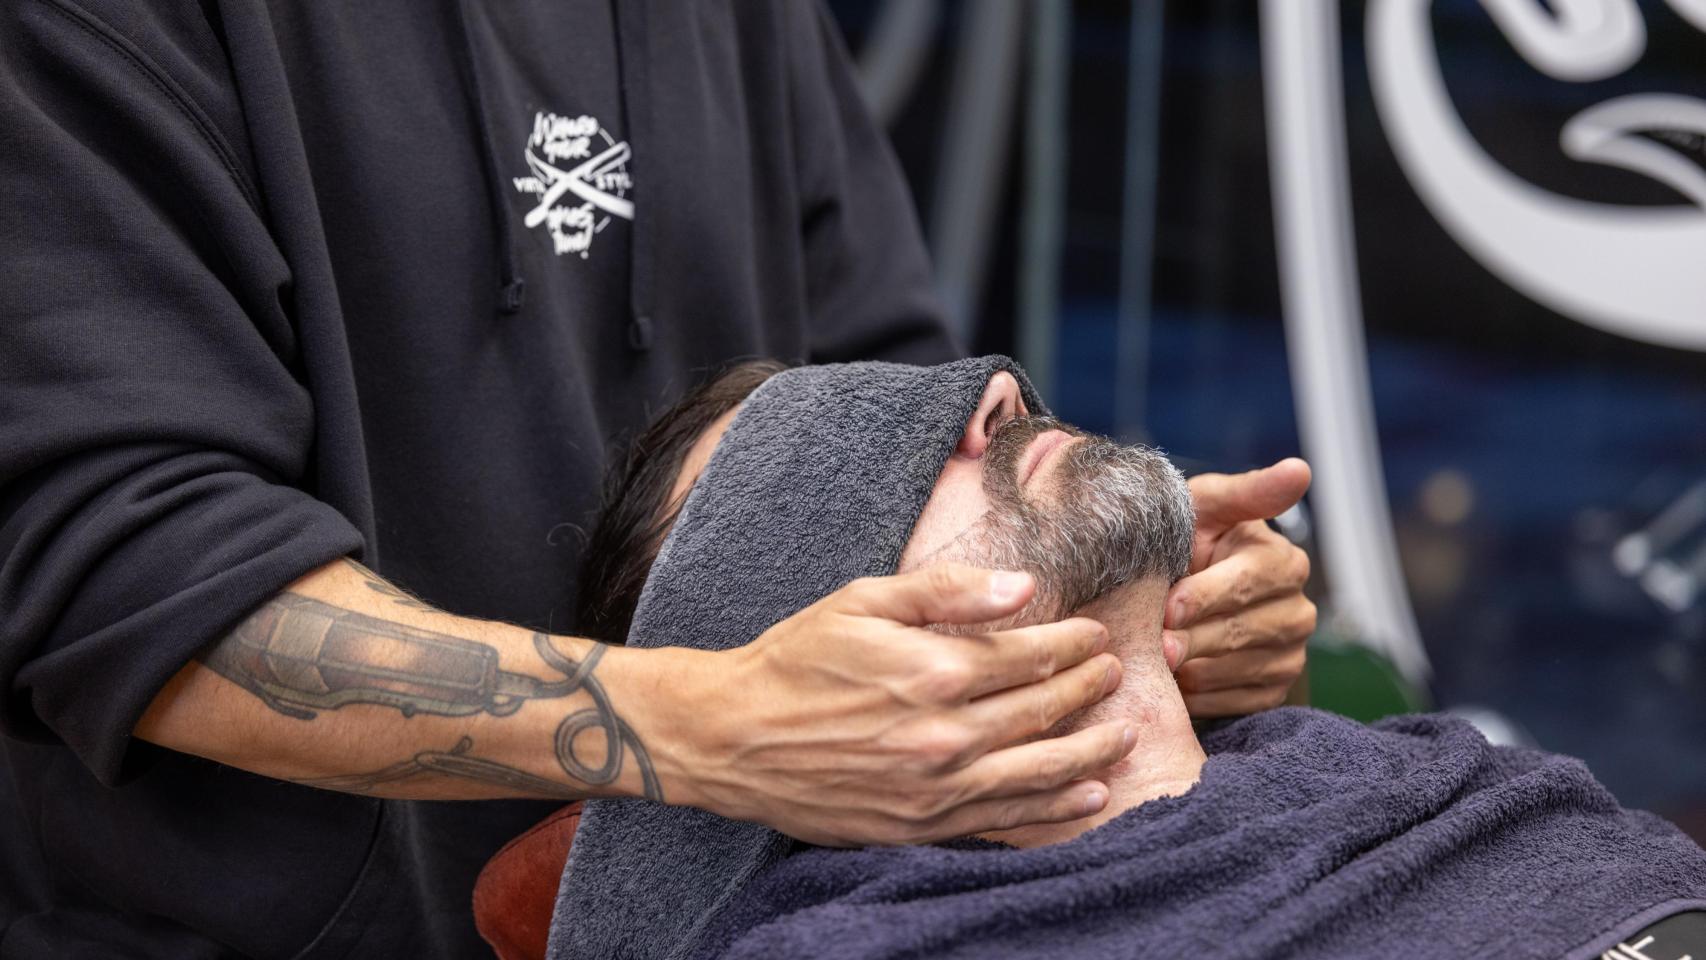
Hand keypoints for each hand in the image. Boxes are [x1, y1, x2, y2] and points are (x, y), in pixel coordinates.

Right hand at [653, 564, 1134, 845]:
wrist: (731, 737)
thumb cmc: (795, 660)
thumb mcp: (865, 601)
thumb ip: (947, 592)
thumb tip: (1023, 588)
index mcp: (932, 670)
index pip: (1028, 656)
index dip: (1070, 644)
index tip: (1094, 635)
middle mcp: (943, 734)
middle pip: (1042, 712)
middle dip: (1088, 691)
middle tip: (1114, 674)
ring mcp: (934, 788)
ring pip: (1037, 771)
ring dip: (1090, 752)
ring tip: (1123, 735)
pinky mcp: (920, 825)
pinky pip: (1003, 819)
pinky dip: (1052, 809)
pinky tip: (1086, 795)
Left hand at [1165, 458, 1315, 716]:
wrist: (1174, 594)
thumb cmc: (1187, 541)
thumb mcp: (1206, 508)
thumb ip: (1247, 491)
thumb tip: (1301, 469)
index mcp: (1282, 560)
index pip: (1251, 582)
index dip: (1207, 596)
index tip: (1169, 608)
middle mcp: (1297, 609)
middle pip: (1244, 630)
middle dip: (1193, 638)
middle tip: (1155, 646)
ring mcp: (1290, 653)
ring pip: (1238, 669)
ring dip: (1192, 668)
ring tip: (1156, 661)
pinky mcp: (1273, 689)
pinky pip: (1237, 702)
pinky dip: (1200, 695)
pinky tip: (1174, 682)